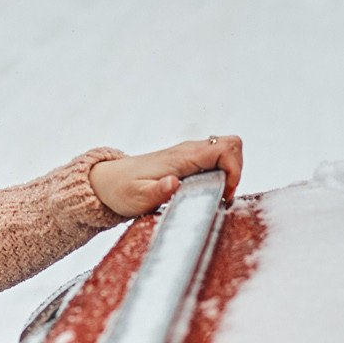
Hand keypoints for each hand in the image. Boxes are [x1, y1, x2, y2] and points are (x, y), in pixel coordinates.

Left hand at [91, 135, 243, 217]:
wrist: (106, 182)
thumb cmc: (122, 190)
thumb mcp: (137, 197)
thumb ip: (157, 192)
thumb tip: (174, 183)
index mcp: (183, 157)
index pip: (225, 149)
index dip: (234, 171)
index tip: (223, 195)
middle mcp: (189, 151)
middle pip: (232, 145)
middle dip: (237, 170)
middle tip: (223, 195)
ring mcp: (189, 155)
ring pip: (226, 151)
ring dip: (230, 173)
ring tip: (215, 197)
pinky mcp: (187, 162)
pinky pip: (216, 160)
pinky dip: (221, 175)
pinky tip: (206, 194)